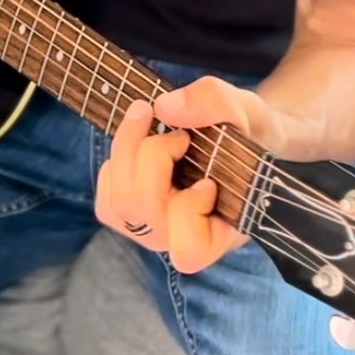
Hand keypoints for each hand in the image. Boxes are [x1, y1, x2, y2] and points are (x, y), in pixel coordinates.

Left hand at [95, 75, 277, 272]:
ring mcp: (153, 230)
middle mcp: (182, 240)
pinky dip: (115, 162)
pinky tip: (139, 141)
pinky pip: (105, 198)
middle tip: (177, 133)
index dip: (188, 210)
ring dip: (127, 150)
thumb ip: (216, 103)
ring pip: (117, 205)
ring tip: (148, 116)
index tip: (208, 180)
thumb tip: (165, 108)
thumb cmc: (249, 134)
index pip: (188, 250)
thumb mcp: (247, 110)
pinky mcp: (130, 216)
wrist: (240, 137)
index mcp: (221, 233)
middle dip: (152, 156)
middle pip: (143, 211)